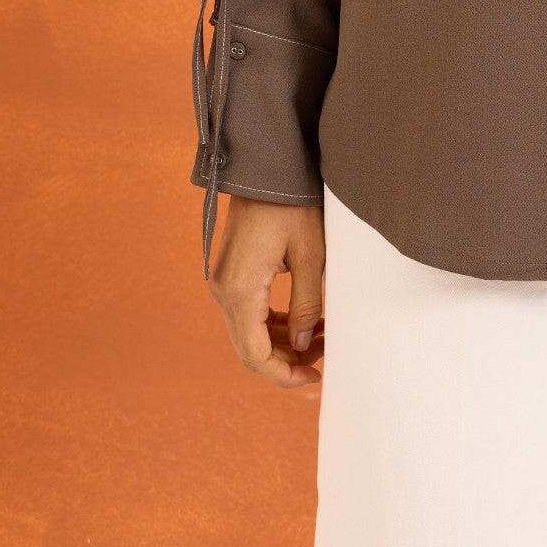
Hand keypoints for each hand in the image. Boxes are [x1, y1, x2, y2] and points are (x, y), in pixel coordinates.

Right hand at [207, 196, 326, 389]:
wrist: (267, 169)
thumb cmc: (293, 206)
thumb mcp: (311, 256)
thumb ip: (306, 305)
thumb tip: (304, 346)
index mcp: (240, 290)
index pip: (255, 354)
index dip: (284, 374)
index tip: (314, 378)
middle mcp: (223, 290)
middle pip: (249, 348)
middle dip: (286, 361)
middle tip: (323, 362)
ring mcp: (223, 282)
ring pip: (248, 333)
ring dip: (281, 343)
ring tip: (321, 339)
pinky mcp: (230, 274)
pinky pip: (248, 313)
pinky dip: (273, 325)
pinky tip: (302, 323)